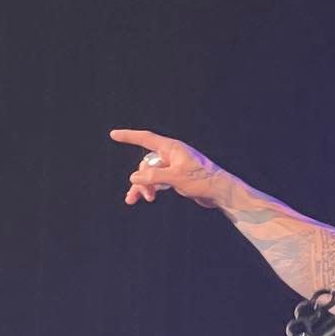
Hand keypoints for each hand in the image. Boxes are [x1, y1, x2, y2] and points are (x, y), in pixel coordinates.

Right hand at [110, 129, 225, 206]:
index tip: (113, 135)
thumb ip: (153, 176)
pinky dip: (151, 189)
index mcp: (171, 148)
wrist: (220, 192)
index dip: (128, 137)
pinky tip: (146, 198)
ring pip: (150, 174)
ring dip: (143, 187)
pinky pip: (158, 181)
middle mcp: (171, 155)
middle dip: (140, 179)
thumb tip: (134, 177)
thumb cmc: (202, 180)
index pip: (145, 138)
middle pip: (145, 163)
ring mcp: (173, 167)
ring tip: (134, 200)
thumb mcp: (175, 178)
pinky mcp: (176, 178)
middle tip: (144, 196)